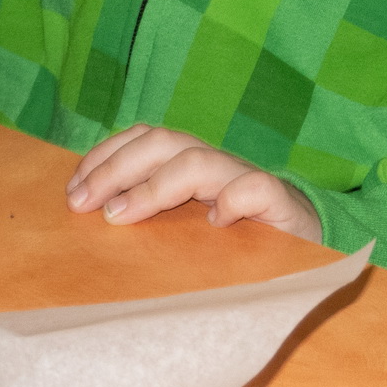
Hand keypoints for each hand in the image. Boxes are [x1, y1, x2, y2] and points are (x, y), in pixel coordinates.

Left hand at [65, 124, 323, 241]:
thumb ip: (153, 213)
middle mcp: (217, 166)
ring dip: (154, 186)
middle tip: (82, 204)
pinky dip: (233, 200)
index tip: (72, 190)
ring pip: (200, 162)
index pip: (143, 139)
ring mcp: (248, 182)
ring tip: (121, 216)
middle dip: (115, 168)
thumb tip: (91, 214)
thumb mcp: (188, 226)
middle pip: (163, 143)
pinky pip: (257, 189)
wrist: (314, 247)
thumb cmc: (238, 241)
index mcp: (192, 166)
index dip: (104, 157)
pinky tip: (215, 223)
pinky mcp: (280, 204)